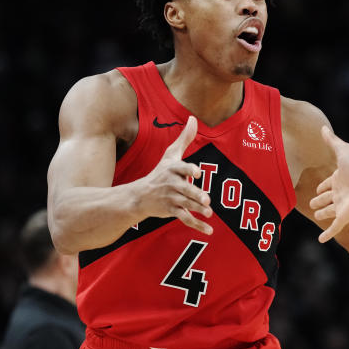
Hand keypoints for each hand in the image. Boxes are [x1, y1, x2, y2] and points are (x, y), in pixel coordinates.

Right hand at [134, 116, 212, 233]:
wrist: (139, 196)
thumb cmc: (159, 173)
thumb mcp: (170, 155)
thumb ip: (184, 138)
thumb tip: (193, 118)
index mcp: (172, 169)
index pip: (181, 168)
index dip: (189, 170)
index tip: (197, 172)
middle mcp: (171, 184)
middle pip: (184, 189)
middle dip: (194, 194)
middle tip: (206, 199)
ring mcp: (170, 199)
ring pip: (185, 204)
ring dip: (197, 209)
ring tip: (209, 213)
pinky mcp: (170, 211)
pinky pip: (185, 218)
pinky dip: (197, 226)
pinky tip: (209, 230)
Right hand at [309, 126, 348, 242]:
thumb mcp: (342, 151)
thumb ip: (332, 140)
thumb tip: (323, 127)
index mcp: (339, 180)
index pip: (328, 184)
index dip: (323, 186)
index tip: (317, 189)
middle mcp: (340, 194)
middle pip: (327, 198)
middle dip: (320, 200)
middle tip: (312, 203)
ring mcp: (342, 206)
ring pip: (329, 212)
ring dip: (323, 215)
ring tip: (316, 217)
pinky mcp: (344, 217)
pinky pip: (334, 228)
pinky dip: (328, 234)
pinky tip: (321, 240)